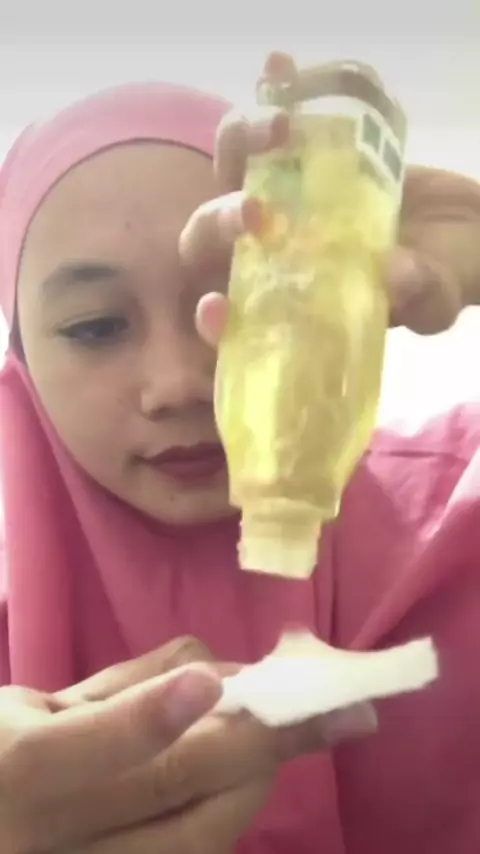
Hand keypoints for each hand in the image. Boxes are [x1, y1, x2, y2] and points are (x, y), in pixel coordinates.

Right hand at [0, 636, 375, 852]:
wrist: (1, 826)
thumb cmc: (7, 752)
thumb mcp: (39, 704)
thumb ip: (125, 687)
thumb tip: (222, 671)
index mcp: (9, 772)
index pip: (64, 754)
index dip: (139, 720)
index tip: (210, 681)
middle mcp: (46, 842)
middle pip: (162, 797)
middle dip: (257, 743)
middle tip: (328, 710)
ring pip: (196, 842)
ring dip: (258, 778)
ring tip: (296, 733)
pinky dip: (234, 812)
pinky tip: (248, 777)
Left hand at [179, 51, 479, 342]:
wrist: (457, 225)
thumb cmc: (439, 276)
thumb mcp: (435, 297)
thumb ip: (417, 295)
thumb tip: (394, 273)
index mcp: (289, 298)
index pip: (233, 316)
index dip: (214, 320)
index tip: (214, 308)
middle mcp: (271, 247)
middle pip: (213, 234)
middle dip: (220, 221)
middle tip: (255, 211)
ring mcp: (284, 193)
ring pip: (235, 165)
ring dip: (246, 141)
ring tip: (284, 123)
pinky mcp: (307, 150)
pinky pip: (282, 116)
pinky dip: (280, 89)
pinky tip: (281, 68)